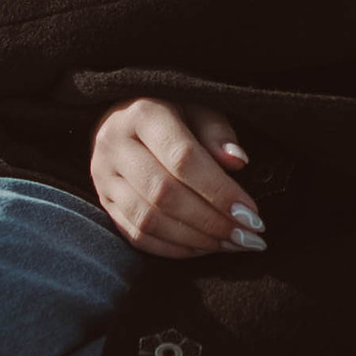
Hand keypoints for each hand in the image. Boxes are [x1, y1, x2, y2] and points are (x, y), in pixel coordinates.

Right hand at [90, 97, 264, 260]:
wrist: (127, 117)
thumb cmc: (174, 110)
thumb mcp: (199, 107)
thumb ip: (217, 132)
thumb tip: (238, 162)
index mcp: (142, 114)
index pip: (183, 159)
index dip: (220, 191)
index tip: (251, 213)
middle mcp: (114, 144)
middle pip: (164, 194)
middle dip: (211, 221)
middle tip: (248, 237)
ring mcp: (103, 176)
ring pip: (148, 219)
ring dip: (195, 239)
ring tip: (231, 244)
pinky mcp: (104, 201)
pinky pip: (136, 235)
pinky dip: (173, 248)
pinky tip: (204, 247)